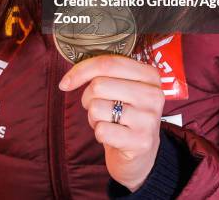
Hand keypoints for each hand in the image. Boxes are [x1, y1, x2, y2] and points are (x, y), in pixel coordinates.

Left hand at [59, 55, 164, 191]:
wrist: (140, 155)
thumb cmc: (123, 114)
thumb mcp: (121, 87)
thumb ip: (101, 74)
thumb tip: (66, 81)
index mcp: (150, 75)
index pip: (108, 63)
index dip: (81, 70)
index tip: (65, 83)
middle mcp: (153, 94)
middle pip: (99, 85)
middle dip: (88, 98)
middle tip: (98, 107)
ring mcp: (149, 118)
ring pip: (97, 107)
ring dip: (94, 117)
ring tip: (108, 122)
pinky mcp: (141, 142)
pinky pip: (101, 130)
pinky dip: (99, 133)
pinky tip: (112, 136)